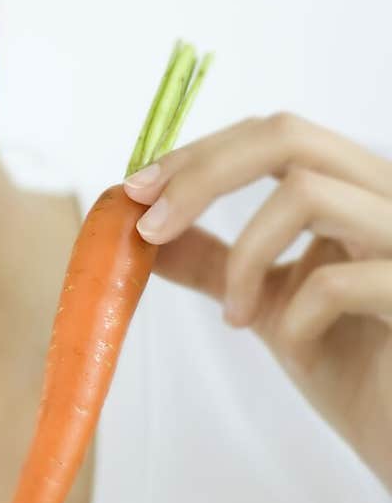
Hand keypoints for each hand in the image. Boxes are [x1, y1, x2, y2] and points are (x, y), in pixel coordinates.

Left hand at [123, 111, 391, 491]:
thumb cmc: (354, 367)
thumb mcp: (267, 303)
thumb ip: (215, 262)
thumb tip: (144, 230)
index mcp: (354, 189)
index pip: (272, 135)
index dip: (198, 156)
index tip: (136, 192)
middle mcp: (389, 197)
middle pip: (287, 136)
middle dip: (202, 176)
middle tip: (150, 228)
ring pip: (308, 194)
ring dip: (245, 258)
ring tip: (234, 317)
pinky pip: (337, 282)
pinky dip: (295, 317)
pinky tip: (298, 350)